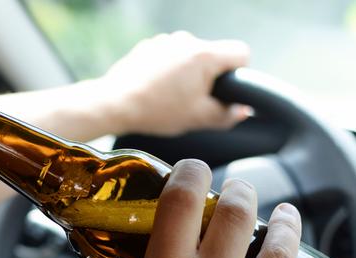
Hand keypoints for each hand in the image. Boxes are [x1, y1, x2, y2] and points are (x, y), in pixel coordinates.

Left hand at [93, 31, 250, 135]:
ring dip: (186, 74)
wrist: (114, 104)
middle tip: (193, 102)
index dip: (240, 73)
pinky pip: (168, 57)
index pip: (241, 53)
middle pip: (213, 56)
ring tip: (170, 98)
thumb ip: (227, 115)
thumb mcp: (197, 119)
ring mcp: (165, 41)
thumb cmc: (156, 111)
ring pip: (189, 57)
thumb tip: (242, 111)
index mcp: (204, 55)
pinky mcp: (148, 46)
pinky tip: (155, 90)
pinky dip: (167, 71)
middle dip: (209, 77)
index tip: (226, 90)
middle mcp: (187, 40)